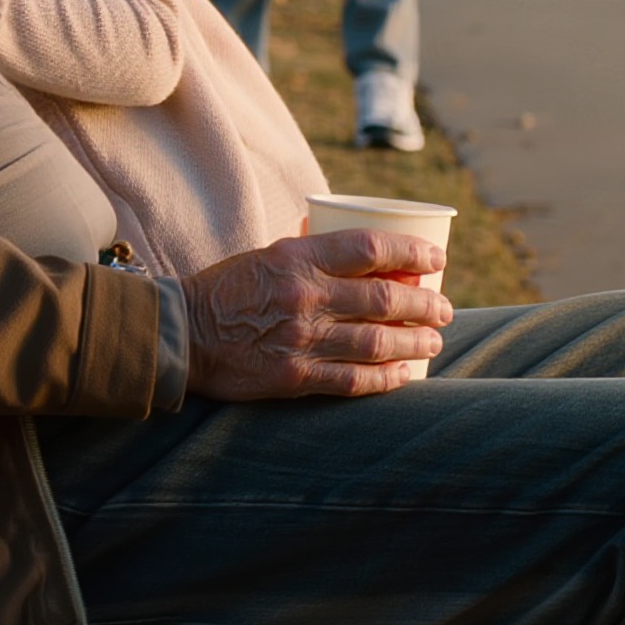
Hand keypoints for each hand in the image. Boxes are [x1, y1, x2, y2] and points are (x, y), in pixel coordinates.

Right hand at [180, 228, 449, 400]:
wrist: (180, 334)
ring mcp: (301, 338)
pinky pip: (353, 380)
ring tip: (434, 340)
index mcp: (297, 256)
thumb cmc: (225, 289)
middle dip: (424, 303)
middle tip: (445, 309)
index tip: (437, 258)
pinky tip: (405, 374)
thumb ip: (310, 249)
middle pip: (384, 297)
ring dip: (414, 341)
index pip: (370, 247)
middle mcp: (304, 296)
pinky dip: (386, 378)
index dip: (411, 251)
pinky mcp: (294, 377)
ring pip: (377, 341)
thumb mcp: (266, 254)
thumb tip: (358, 245)